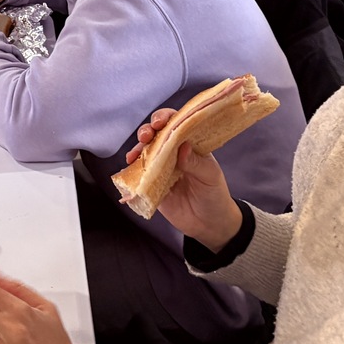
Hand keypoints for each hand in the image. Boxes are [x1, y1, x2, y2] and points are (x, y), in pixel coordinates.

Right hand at [123, 112, 242, 251]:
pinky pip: (139, 173)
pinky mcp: (152, 183)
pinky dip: (131, 170)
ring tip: (134, 155)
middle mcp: (173, 152)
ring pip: (144, 151)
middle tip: (146, 136)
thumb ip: (196, 162)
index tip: (160, 122)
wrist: (209, 225)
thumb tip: (183, 146)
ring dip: (137, 149)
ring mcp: (161, 167)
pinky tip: (129, 168)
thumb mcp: (210, 176)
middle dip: (147, 131)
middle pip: (156, 134)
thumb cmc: (214, 194)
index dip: (166, 118)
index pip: (176, 123)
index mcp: (189, 144)